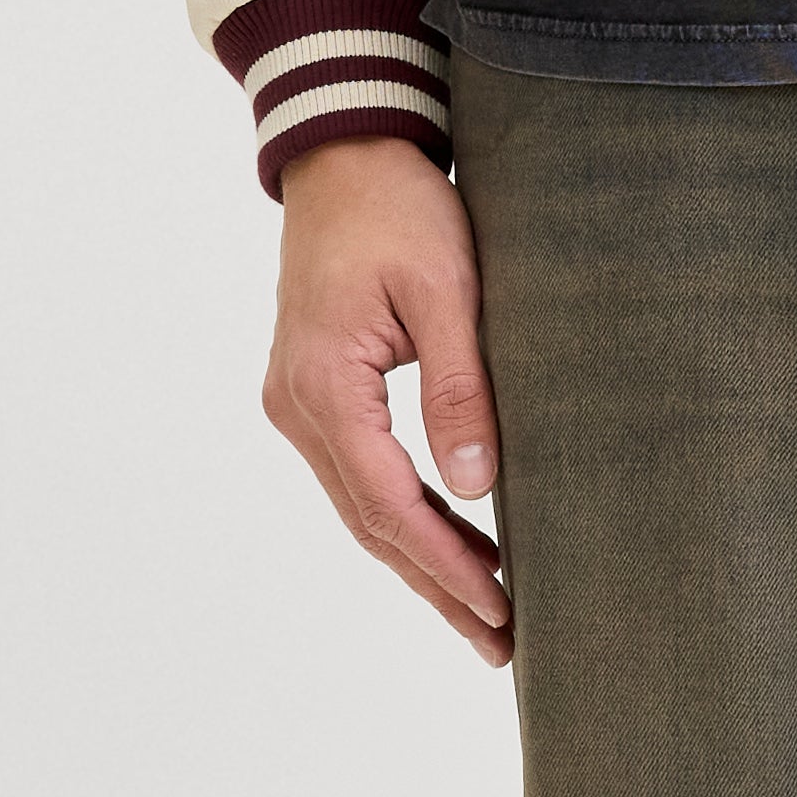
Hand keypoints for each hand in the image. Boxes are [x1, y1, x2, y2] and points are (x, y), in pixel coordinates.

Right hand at [261, 133, 510, 662]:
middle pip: (371, 523)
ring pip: (364, 507)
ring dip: (422, 561)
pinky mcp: (316, 394)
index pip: (388, 504)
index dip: (445, 565)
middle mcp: (297, 407)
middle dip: (437, 586)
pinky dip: (406, 518)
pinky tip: (451, 548)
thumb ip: (461, 392)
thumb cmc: (398, 209)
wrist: (343, 154)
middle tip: (500, 643)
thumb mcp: (446, 293)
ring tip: (484, 617)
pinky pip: (361, 475)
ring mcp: (299, 404)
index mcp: (323, 386)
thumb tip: (476, 490)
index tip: (499, 610)